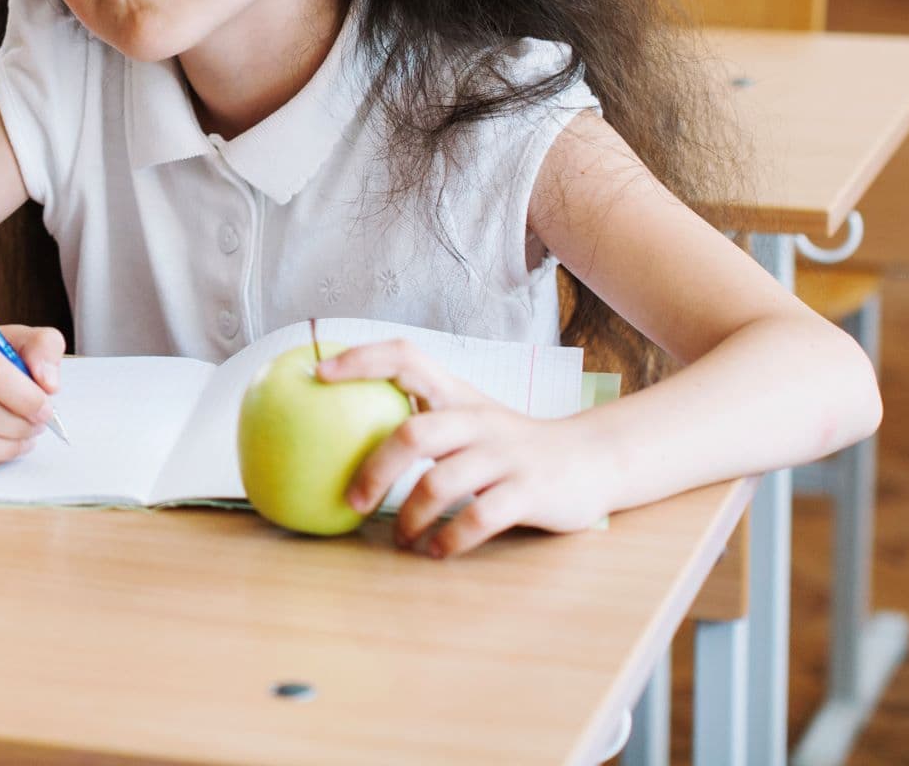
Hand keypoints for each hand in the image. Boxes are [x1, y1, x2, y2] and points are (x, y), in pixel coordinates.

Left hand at [328, 340, 618, 557]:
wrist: (591, 460)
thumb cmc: (510, 445)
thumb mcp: (468, 420)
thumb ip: (421, 420)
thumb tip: (338, 433)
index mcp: (457, 395)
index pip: (406, 357)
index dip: (361, 359)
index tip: (318, 373)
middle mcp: (478, 419)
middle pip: (413, 434)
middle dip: (374, 470)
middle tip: (352, 500)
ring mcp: (505, 455)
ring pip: (441, 483)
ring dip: (410, 516)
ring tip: (401, 538)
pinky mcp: (529, 492)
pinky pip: (479, 518)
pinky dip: (450, 539)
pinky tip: (437, 551)